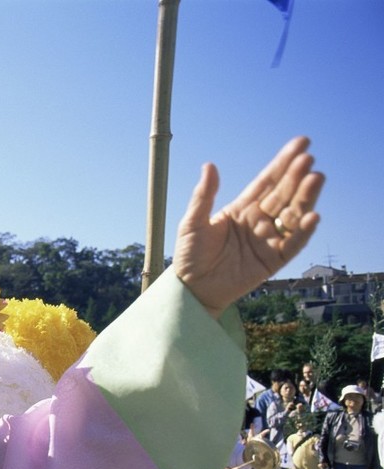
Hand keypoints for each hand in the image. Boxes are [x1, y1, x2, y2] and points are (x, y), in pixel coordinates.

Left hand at [173, 137, 324, 318]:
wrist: (191, 288)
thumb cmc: (189, 256)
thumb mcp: (192, 223)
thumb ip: (204, 196)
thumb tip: (209, 166)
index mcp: (242, 208)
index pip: (267, 181)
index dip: (283, 163)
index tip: (301, 143)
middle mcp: (259, 221)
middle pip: (283, 194)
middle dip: (296, 176)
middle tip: (308, 158)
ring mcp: (268, 239)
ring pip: (293, 215)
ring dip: (305, 198)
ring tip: (316, 178)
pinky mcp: (273, 260)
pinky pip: (293, 244)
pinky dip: (304, 231)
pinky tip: (312, 215)